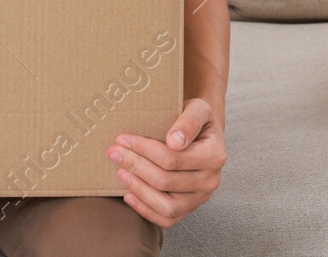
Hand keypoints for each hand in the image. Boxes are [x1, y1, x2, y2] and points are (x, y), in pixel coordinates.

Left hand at [107, 98, 224, 227]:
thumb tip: (175, 141)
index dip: (144, 149)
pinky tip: (128, 195)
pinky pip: (166, 219)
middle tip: (113, 153)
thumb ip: (189, 120)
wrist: (202, 135)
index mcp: (214, 155)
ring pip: (166, 205)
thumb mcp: (198, 109)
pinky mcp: (189, 209)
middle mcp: (210, 181)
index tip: (122, 139)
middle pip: (165, 180)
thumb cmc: (195, 120)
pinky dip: (145, 210)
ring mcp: (200, 199)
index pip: (172, 158)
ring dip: (138, 189)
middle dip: (135, 166)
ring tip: (120, 173)